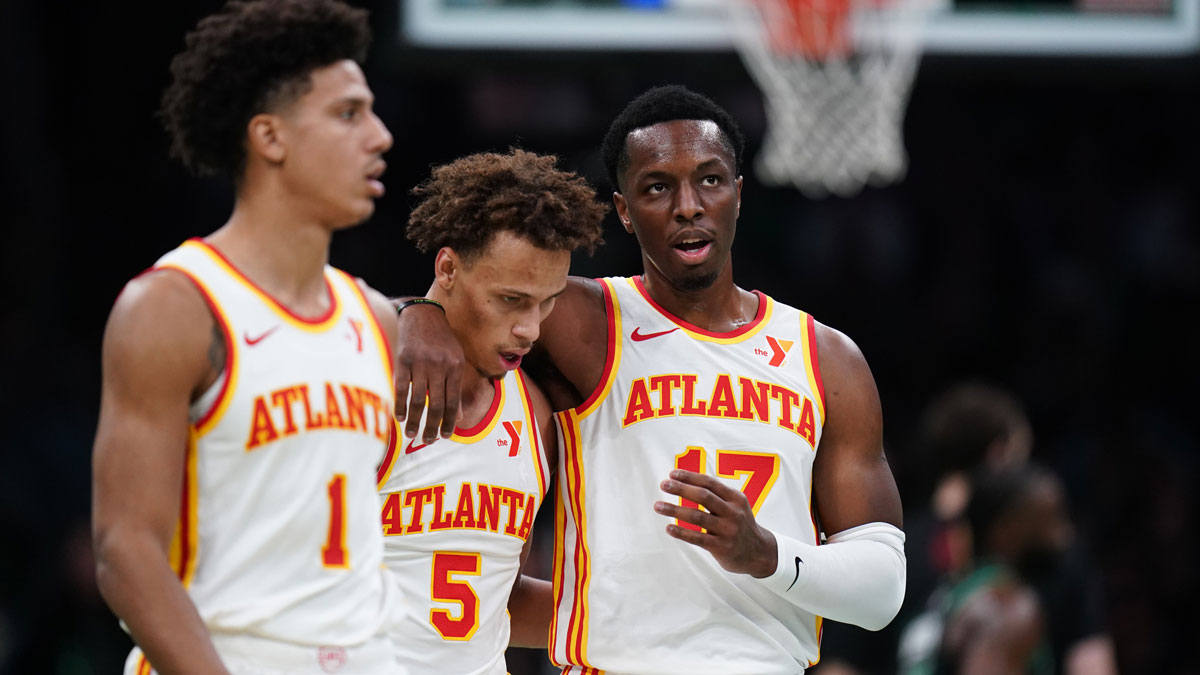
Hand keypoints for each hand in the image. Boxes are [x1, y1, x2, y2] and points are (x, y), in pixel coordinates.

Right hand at [393, 303, 463, 442]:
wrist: (421, 313)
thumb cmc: (441, 339)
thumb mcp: (455, 359)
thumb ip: (455, 386)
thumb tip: (457, 417)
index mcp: (455, 366)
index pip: (453, 401)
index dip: (449, 421)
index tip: (445, 436)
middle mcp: (440, 366)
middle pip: (436, 404)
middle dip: (432, 426)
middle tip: (428, 441)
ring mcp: (421, 363)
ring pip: (417, 399)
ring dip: (414, 420)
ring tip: (411, 434)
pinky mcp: (403, 360)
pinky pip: (401, 387)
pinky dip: (399, 405)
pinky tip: (399, 417)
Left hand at [655, 469, 777, 577]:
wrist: (759, 553)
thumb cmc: (739, 524)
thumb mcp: (735, 505)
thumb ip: (716, 495)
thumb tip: (685, 481)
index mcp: (736, 498)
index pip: (710, 482)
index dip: (690, 477)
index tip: (672, 474)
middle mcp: (733, 512)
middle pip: (703, 496)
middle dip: (681, 488)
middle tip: (663, 484)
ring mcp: (728, 530)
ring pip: (697, 517)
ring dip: (674, 510)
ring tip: (658, 506)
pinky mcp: (722, 547)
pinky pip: (697, 538)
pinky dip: (681, 532)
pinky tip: (668, 527)